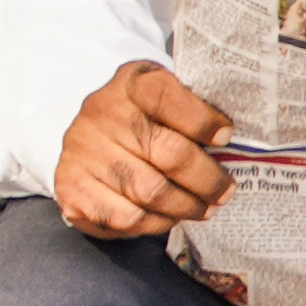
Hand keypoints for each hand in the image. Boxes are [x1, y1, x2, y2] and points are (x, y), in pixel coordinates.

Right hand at [55, 59, 236, 237]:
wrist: (86, 138)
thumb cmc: (139, 120)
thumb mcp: (163, 97)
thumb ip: (193, 109)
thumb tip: (232, 142)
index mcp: (130, 83)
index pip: (166, 95)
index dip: (202, 120)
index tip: (225, 136)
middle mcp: (101, 114)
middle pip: (169, 154)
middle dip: (207, 180)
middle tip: (224, 191)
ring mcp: (83, 153)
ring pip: (151, 193)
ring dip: (186, 206)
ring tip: (202, 207)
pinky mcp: (72, 189)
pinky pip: (127, 217)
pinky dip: (156, 222)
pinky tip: (166, 216)